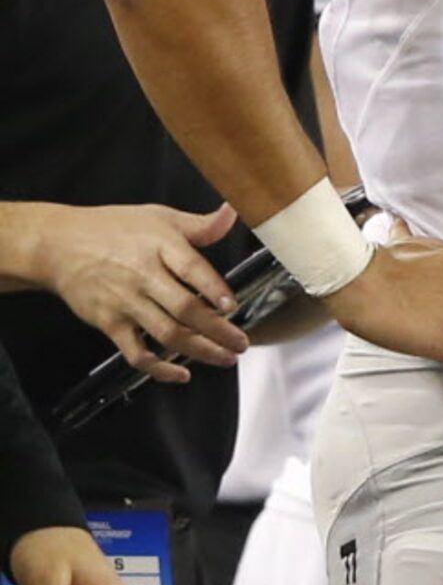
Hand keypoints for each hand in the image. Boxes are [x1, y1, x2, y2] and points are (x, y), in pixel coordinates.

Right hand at [36, 203, 246, 381]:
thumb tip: (234, 211)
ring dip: (200, 350)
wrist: (60, 245)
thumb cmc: (115, 228)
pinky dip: (159, 368)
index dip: (215, 289)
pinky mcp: (110, 323)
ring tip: (225, 357)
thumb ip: (200, 224)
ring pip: (167, 334)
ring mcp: (126, 303)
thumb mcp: (160, 216)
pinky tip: (181, 374)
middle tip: (241, 343)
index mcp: (160, 246)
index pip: (192, 269)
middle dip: (218, 330)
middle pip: (185, 309)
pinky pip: (136, 352)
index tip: (234, 305)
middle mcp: (144, 276)